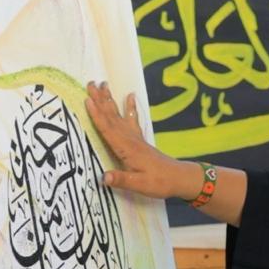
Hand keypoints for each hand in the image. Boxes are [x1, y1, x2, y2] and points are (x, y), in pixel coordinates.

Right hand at [85, 81, 189, 199]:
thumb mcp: (140, 185)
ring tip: (104, 85)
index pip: (108, 129)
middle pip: (112, 117)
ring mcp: (136, 138)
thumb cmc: (160, 182)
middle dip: (101, 100)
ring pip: (119, 116)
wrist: (179, 178)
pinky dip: (130, 108)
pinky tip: (130, 96)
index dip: (97, 115)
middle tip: (91, 83)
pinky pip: (133, 120)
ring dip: (110, 100)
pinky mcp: (140, 140)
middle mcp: (131, 140)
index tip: (88, 100)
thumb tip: (103, 177)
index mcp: (127, 149)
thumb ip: (122, 179)